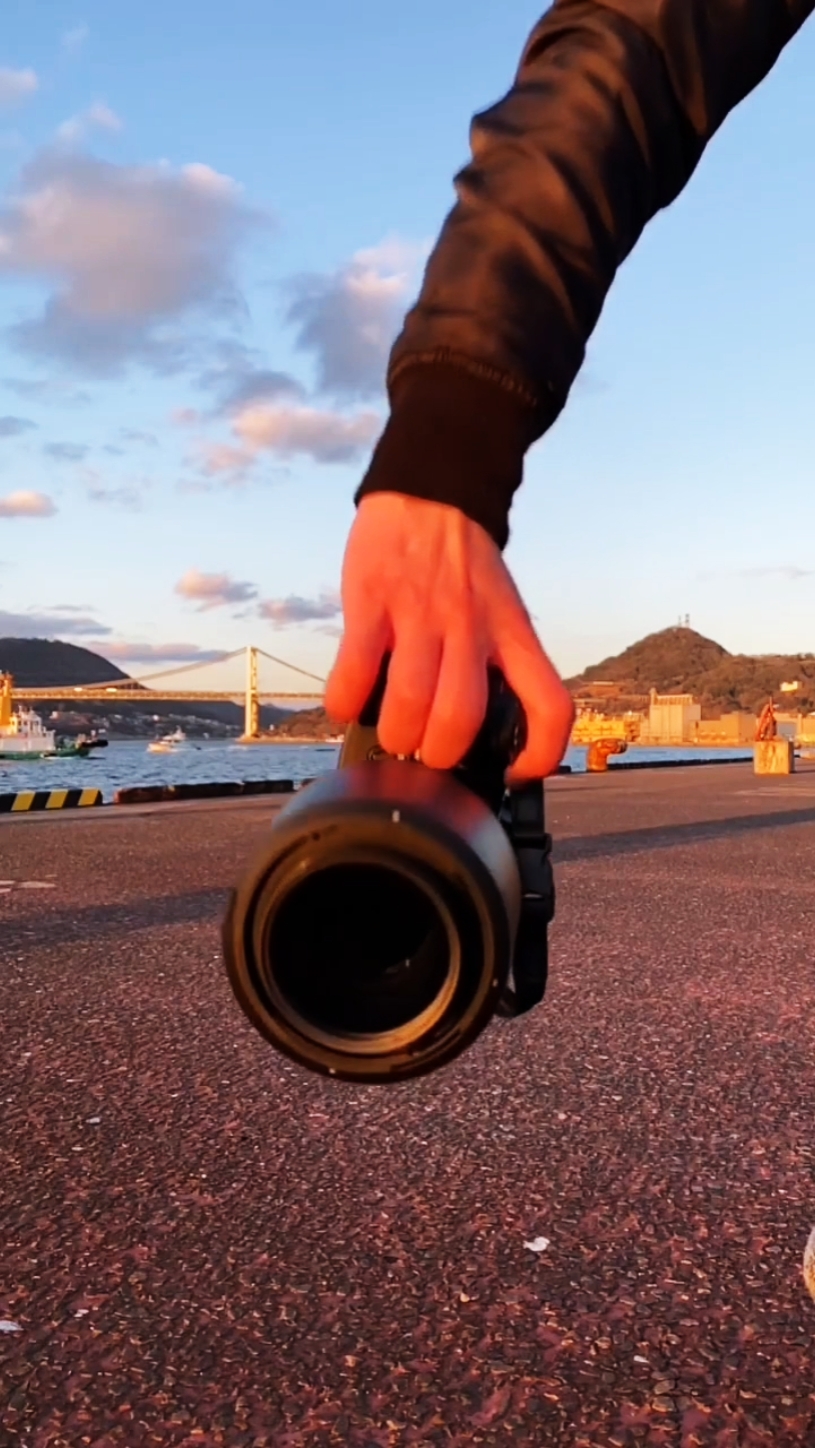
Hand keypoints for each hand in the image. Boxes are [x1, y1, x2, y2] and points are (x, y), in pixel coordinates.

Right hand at [324, 493, 573, 779]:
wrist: (430, 492)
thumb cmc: (462, 566)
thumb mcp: (500, 609)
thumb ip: (494, 660)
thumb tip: (470, 728)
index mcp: (511, 632)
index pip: (550, 704)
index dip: (540, 754)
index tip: (516, 773)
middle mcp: (470, 626)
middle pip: (460, 717)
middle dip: (438, 754)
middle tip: (426, 751)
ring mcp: (419, 613)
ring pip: (409, 702)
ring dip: (395, 734)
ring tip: (391, 732)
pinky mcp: (371, 600)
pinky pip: (355, 670)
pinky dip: (346, 703)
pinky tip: (348, 703)